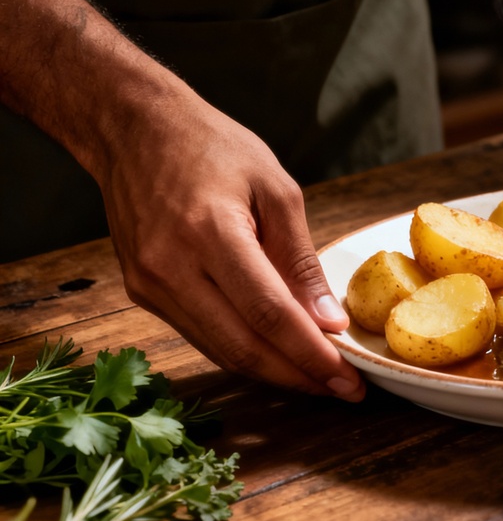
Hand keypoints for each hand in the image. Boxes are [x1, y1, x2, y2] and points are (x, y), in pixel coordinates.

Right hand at [97, 99, 365, 400]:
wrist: (134, 130)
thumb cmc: (213, 148)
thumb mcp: (277, 190)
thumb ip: (301, 261)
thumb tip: (328, 321)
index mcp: (210, 233)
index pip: (269, 315)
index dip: (311, 355)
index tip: (350, 379)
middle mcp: (171, 267)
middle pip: (242, 347)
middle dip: (299, 377)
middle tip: (346, 390)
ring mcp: (150, 284)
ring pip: (220, 350)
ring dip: (274, 372)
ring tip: (322, 379)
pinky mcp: (143, 292)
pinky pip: (202, 335)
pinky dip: (244, 350)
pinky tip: (280, 354)